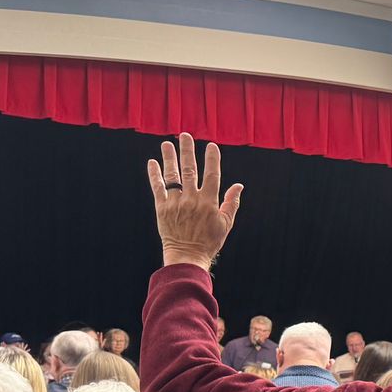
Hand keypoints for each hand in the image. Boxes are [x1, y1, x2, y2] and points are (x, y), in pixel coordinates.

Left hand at [147, 134, 243, 269]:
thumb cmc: (210, 241)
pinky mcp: (162, 208)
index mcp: (209, 202)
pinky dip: (155, 175)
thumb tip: (238, 186)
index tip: (211, 146)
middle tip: (185, 135)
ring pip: (173, 175)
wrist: (187, 256)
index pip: (212, 175)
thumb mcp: (226, 224)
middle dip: (188, 151)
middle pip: (190, 169)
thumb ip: (231, 203)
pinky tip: (153, 163)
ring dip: (170, 158)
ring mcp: (176, 203)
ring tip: (167, 144)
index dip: (212, 159)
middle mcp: (192, 199)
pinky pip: (158, 188)